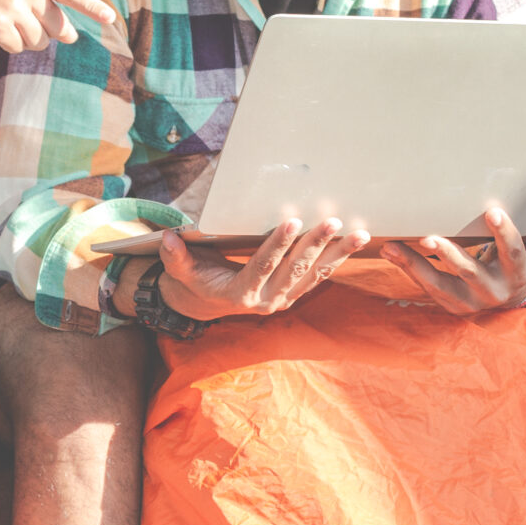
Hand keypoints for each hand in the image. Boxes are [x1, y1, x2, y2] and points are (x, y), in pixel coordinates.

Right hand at [0, 0, 119, 52]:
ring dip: (25, 40)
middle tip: (20, 20)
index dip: (92, 7)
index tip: (110, 18)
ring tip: (6, 23)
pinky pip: (19, 48)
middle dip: (44, 32)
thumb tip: (72, 36)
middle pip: (57, 27)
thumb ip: (49, 9)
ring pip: (40, 42)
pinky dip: (9, 45)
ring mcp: (13, 6)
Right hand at [153, 219, 368, 320]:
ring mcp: (282, 300)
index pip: (262, 266)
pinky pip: (319, 278)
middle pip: (294, 270)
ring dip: (336, 254)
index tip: (292, 221)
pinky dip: (337, 260)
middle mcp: (266, 302)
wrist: (204, 304)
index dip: (277, 245)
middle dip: (315, 245)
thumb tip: (167, 238)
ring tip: (358, 233)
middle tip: (331, 220)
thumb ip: (175, 257)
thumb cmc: (193, 280)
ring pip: (314, 276)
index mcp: (240, 295)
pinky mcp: (293, 296)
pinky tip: (354, 243)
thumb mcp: (180, 271)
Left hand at [380, 206, 525, 314]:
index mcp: (517, 272)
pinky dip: (409, 269)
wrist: (511, 295)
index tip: (493, 212)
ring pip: (440, 284)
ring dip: (414, 265)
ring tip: (392, 247)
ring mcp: (470, 301)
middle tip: (428, 237)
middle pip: (470, 272)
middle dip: (448, 254)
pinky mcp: (452, 305)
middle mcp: (493, 291)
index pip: (512, 252)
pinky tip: (391, 252)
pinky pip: (428, 288)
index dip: (504, 233)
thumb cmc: (517, 260)